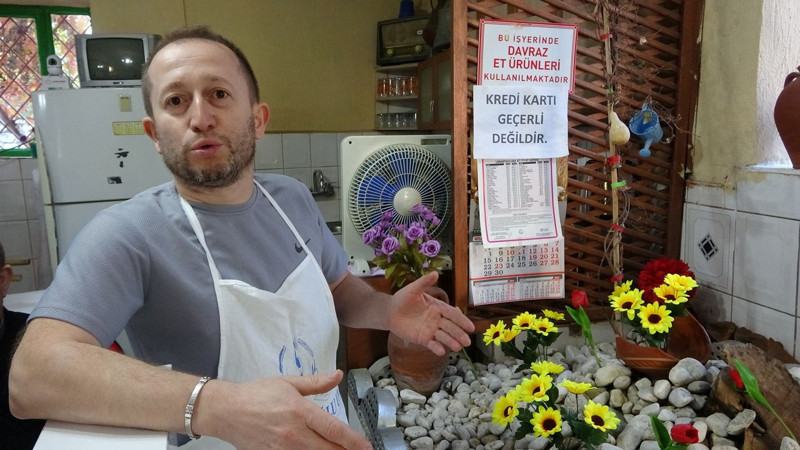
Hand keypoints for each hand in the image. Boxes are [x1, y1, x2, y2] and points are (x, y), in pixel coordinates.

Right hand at [200, 371, 370, 449]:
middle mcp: (294, 433)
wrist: (226, 410)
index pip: (334, 429)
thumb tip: (338, 375)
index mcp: (300, 411)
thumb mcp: (288, 382)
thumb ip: (316, 382)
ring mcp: (283, 448)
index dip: (353, 441)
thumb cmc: (257, 395)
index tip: (367, 447)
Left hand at [387, 272, 474, 355]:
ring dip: (451, 342)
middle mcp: (437, 320)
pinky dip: (437, 348)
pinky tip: (441, 351)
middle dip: (459, 334)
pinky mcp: (423, 339)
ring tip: (458, 347)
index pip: (453, 314)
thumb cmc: (403, 299)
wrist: (390, 311)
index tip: (471, 327)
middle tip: (467, 342)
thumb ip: (424, 282)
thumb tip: (435, 272)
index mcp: (438, 308)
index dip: (462, 320)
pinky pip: (432, 344)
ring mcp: (431, 330)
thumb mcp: (413, 289)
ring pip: (443, 337)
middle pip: (451, 327)